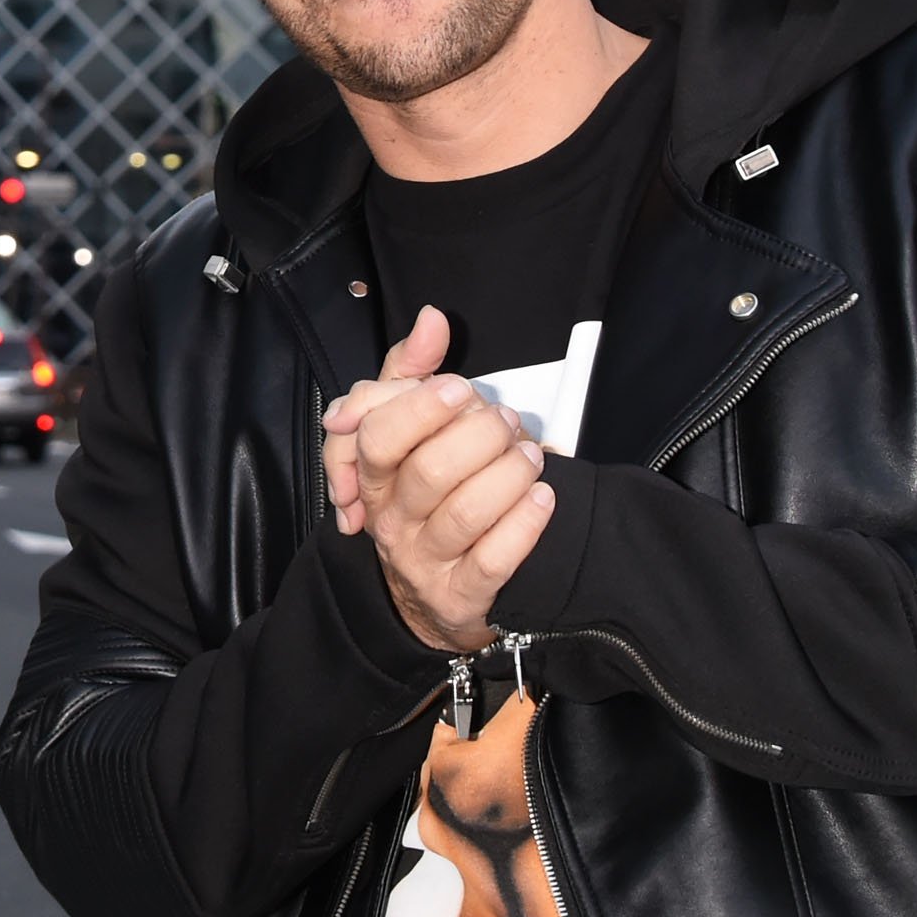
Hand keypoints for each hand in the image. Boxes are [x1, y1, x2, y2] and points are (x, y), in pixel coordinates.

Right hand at [321, 308, 555, 652]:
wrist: (436, 594)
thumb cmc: (426, 496)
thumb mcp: (410, 432)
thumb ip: (413, 371)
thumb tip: (432, 319)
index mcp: (372, 477)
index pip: (376, 438)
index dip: (419, 409)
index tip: (460, 389)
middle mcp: (391, 520)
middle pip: (429, 471)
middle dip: (480, 438)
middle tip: (508, 424)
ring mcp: (424, 562)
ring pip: (465, 514)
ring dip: (509, 475)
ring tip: (532, 458)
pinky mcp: (461, 597)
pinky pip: (495, 560)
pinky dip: (525, 524)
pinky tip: (543, 499)